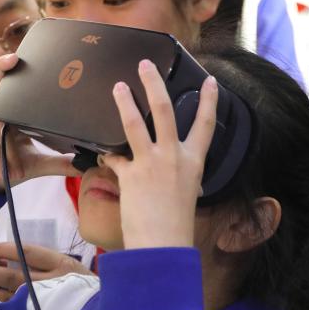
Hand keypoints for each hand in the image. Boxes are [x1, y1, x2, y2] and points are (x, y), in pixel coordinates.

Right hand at [0, 53, 77, 190]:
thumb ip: (60, 162)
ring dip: (10, 151)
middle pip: (0, 83)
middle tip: (14, 60)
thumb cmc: (6, 168)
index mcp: (11, 111)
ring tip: (15, 169)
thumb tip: (85, 163)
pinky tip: (3, 168)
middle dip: (5, 67)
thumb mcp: (37, 163)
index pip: (13, 84)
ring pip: (0, 125)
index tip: (21, 55)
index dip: (14, 66)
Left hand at [0, 242, 89, 300]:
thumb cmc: (83, 288)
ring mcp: (45, 304)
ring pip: (9, 295)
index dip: (3, 250)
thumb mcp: (71, 268)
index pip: (26, 252)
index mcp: (62, 265)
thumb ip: (45, 262)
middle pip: (12, 275)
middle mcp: (52, 284)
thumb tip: (7, 256)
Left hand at [103, 60, 216, 248]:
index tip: (209, 81)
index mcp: (193, 162)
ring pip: (135, 122)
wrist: (162, 244)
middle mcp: (173, 157)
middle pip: (164, 110)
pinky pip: (114, 159)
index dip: (209, 100)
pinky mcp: (129, 174)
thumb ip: (180, 175)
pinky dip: (106, 157)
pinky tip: (99, 155)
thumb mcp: (188, 194)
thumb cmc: (177, 226)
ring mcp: (150, 163)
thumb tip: (173, 170)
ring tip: (118, 86)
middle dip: (154, 84)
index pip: (205, 124)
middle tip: (145, 66)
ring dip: (124, 101)